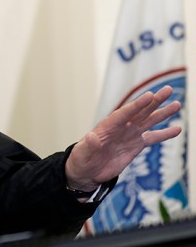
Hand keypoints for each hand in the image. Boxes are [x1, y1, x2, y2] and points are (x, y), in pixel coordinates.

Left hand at [65, 85, 181, 190]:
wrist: (87, 171)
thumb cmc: (81, 159)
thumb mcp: (82, 153)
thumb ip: (89, 145)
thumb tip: (91, 136)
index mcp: (107, 126)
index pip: (124, 113)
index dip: (137, 105)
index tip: (149, 96)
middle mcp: (121, 127)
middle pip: (140, 112)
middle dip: (154, 101)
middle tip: (168, 90)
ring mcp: (130, 135)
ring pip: (149, 121)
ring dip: (162, 113)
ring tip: (177, 104)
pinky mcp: (136, 145)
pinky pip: (153, 138)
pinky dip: (165, 134)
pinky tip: (177, 129)